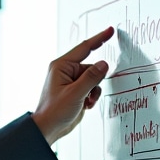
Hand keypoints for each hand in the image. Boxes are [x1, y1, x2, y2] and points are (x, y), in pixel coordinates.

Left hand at [32, 26, 113, 144]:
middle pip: (92, 68)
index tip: (110, 30)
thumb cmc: (54, 111)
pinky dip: (91, 97)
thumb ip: (92, 77)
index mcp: (62, 66)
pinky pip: (91, 88)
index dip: (99, 39)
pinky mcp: (76, 91)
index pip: (84, 48)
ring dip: (93, 92)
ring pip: (94, 80)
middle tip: (87, 94)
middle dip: (95, 82)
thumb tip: (104, 64)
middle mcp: (66, 71)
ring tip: (84, 102)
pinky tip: (85, 105)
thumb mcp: (76, 93)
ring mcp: (71, 82)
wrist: (48, 128)